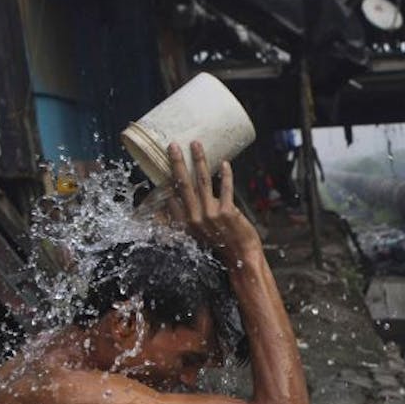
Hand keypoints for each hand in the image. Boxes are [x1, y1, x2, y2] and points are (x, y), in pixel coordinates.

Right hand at [167, 141, 260, 258]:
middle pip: (183, 184)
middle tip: (174, 146)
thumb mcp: (199, 233)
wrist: (241, 258)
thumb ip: (193, 215)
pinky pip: (226, 188)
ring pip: (203, 182)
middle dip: (177, 163)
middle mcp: (195, 218)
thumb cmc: (221, 243)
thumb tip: (185, 197)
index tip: (163, 159)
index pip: (172, 196)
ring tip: (196, 145)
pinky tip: (225, 163)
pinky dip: (226, 175)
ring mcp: (211, 215)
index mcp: (186, 223)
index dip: (167, 177)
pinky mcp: (227, 213)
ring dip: (199, 161)